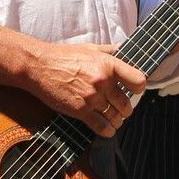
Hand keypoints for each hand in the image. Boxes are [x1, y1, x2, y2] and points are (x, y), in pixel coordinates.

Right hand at [27, 42, 144, 137]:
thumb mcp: (91, 48)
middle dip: (126, 108)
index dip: (139, 87)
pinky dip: (107, 130)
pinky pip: (101, 126)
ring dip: (117, 120)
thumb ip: (111, 50)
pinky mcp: (80, 111)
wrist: (39, 66)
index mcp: (109, 64)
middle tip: (124, 109)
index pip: (138, 80)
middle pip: (126, 103)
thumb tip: (126, 49)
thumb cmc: (65, 56)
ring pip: (114, 116)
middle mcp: (103, 82)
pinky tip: (108, 129)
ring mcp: (91, 97)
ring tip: (116, 119)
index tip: (135, 90)